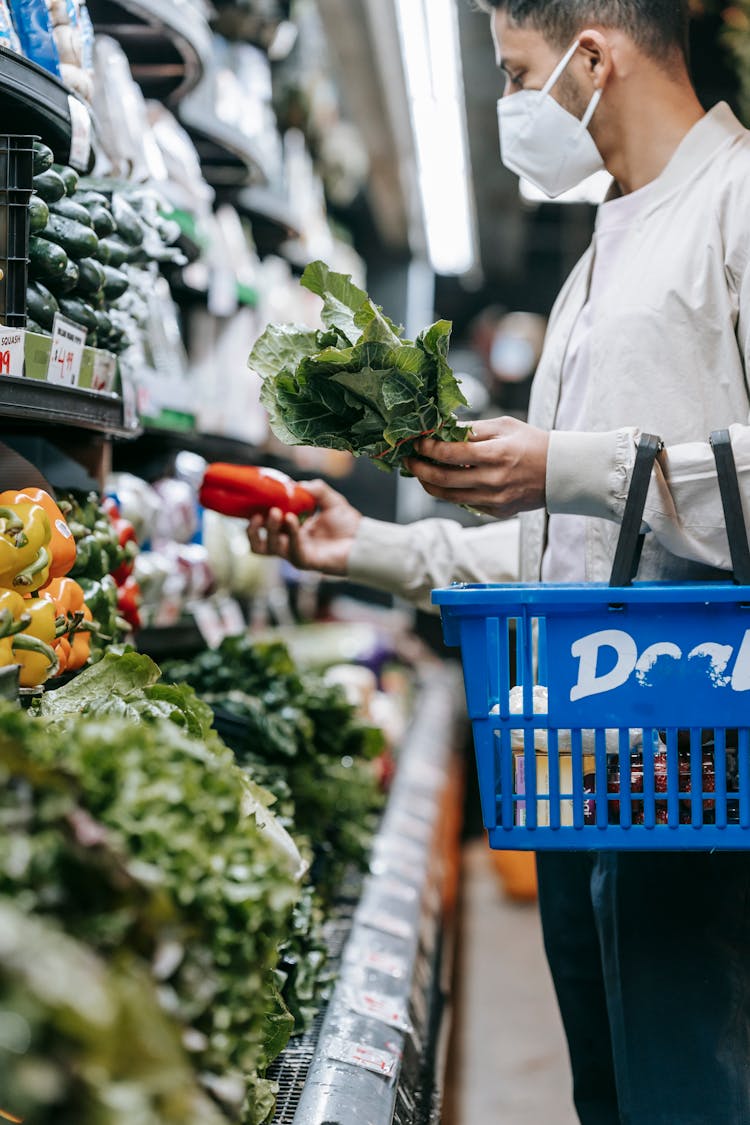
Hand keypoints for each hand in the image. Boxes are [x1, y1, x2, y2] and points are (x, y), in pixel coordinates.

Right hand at [247, 479, 361, 575]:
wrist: (364, 540)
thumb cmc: (347, 524)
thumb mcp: (330, 499)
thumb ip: (315, 489)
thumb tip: (297, 484)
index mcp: (290, 530)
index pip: (264, 526)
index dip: (255, 516)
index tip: (252, 502)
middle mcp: (289, 543)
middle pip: (259, 543)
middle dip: (253, 529)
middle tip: (259, 512)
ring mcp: (295, 554)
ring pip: (270, 548)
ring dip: (269, 530)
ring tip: (276, 513)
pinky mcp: (305, 561)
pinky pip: (291, 550)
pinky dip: (290, 534)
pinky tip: (292, 520)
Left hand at [405, 417, 548, 518]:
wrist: (561, 472)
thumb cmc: (532, 443)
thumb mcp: (504, 426)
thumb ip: (473, 429)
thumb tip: (442, 428)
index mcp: (496, 454)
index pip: (451, 453)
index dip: (429, 448)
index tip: (417, 441)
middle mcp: (494, 480)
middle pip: (444, 479)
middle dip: (420, 470)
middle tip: (408, 461)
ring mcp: (496, 499)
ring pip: (450, 497)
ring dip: (429, 485)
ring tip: (420, 474)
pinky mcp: (498, 511)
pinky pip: (466, 504)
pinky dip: (451, 493)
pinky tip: (444, 482)